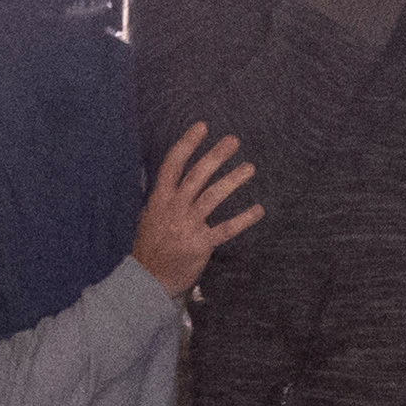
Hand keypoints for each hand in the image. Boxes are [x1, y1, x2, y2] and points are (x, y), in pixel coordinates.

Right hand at [134, 123, 262, 291]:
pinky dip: (243, 219)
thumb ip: (161, 197)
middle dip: (216, 155)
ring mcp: (187, 225)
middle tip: (234, 140)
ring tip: (249, 167)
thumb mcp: (149, 216)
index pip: (173, 164)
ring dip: (232, 180)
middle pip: (197, 175)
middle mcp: (174, 207)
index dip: (187, 143)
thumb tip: (163, 175)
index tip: (202, 126)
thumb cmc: (150, 246)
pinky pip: (225, 229)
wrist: (147, 279)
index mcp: (160, 198)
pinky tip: (258, 209)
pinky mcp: (200, 244)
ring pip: (213, 196)